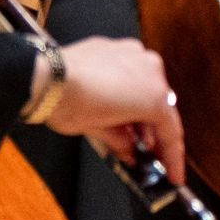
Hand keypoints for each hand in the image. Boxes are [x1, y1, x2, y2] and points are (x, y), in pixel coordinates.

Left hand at [32, 33, 193, 188]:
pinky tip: (115, 102)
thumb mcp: (99, 132)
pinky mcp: (115, 46)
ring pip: (145, 86)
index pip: (170, 133)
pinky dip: (126, 88)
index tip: (174, 172)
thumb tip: (128, 148)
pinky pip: (129, 71)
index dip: (173, 157)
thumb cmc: (71, 103)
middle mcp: (151, 71)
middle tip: (148, 152)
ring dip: (139, 108)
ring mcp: (134, 55)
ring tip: (127, 129)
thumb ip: (121, 141)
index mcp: (154, 97)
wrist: (46, 77)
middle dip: (153, 132)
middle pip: (159, 107)